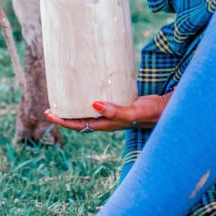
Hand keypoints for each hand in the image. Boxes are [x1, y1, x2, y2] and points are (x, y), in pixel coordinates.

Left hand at [44, 93, 172, 132]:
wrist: (166, 110)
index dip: (63, 121)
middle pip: (80, 120)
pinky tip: (87, 90)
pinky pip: (98, 104)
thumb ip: (115, 111)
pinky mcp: (118, 104)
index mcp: (106, 124)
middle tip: (50, 107)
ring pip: (87, 113)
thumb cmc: (150, 112)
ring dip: (74, 107)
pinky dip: (88, 99)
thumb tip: (93, 105)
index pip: (79, 125)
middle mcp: (106, 120)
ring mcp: (112, 113)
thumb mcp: (132, 112)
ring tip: (64, 98)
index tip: (49, 114)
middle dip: (64, 115)